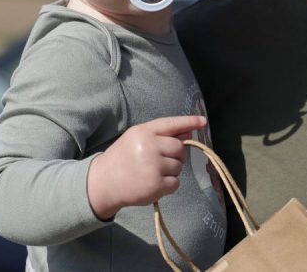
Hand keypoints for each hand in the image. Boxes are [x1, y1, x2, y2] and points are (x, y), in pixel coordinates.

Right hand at [87, 115, 206, 220]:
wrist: (103, 182)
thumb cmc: (122, 158)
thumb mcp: (136, 139)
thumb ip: (159, 134)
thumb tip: (188, 132)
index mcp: (143, 132)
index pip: (171, 124)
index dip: (189, 122)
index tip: (203, 121)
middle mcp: (149, 146)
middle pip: (179, 148)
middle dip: (176, 155)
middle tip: (162, 161)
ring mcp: (153, 166)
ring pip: (179, 166)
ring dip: (171, 171)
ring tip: (153, 172)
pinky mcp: (155, 185)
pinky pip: (176, 183)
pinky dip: (169, 185)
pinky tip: (154, 183)